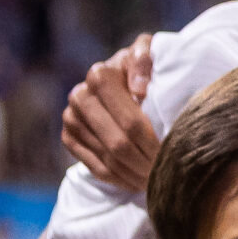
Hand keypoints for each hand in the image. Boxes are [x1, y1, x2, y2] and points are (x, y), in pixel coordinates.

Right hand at [62, 33, 157, 191]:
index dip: (151, 141)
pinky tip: (137, 183)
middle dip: (145, 163)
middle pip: (118, 143)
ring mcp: (71, 118)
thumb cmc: (142, 69)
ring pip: (108, 159)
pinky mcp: (68, 137)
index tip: (168, 152)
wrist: (121, 81)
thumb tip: (139, 90)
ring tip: (156, 182)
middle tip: (165, 175)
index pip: (130, 120)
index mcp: (100, 75)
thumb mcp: (149, 55)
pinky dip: (119, 179)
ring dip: (134, 175)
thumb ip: (145, 60)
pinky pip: (95, 168)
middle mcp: (80, 96)